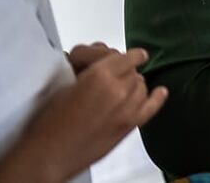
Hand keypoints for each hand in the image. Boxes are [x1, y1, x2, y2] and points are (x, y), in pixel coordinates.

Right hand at [0, 48, 167, 182]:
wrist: (49, 154)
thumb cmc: (49, 120)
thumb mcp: (65, 84)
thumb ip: (91, 71)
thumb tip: (105, 63)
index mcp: (100, 75)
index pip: (126, 57)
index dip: (127, 57)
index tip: (130, 56)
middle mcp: (119, 89)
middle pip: (134, 72)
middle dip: (125, 73)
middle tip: (111, 80)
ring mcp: (128, 108)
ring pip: (142, 86)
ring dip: (134, 85)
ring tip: (120, 91)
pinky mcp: (130, 125)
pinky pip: (152, 106)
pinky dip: (156, 97)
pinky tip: (160, 91)